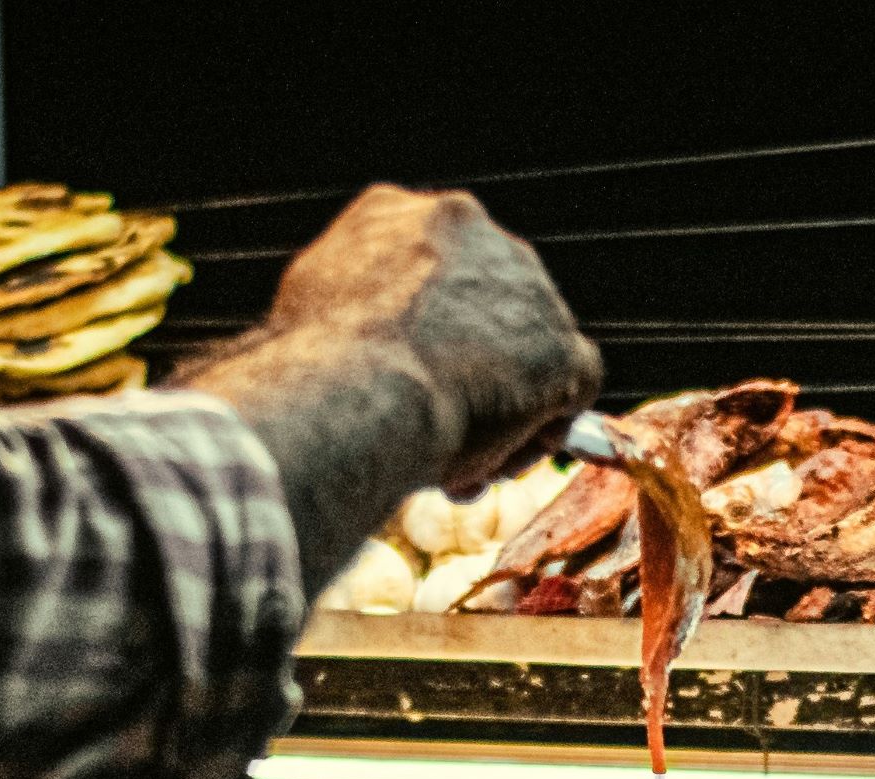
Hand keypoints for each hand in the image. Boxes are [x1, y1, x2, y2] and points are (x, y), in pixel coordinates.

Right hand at [262, 185, 600, 495]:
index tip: (408, 383)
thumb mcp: (307, 314)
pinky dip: (540, 433)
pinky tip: (495, 464)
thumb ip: (344, 315)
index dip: (426, 339)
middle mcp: (474, 232)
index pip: (434, 276)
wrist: (357, 388)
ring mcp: (525, 287)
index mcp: (402, 217)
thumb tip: (339, 345)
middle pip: (487, 311)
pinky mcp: (561, 347)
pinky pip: (568, 391)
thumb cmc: (313, 368)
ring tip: (455, 464)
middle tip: (433, 431)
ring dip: (501, 411)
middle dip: (467, 374)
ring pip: (529, 353)